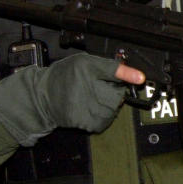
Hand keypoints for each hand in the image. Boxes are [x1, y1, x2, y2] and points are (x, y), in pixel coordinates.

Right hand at [0, 53, 146, 145]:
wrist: (42, 96)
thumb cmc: (64, 77)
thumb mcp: (85, 62)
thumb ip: (108, 66)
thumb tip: (134, 75)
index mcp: (88, 68)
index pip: (114, 70)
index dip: (129, 74)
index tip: (140, 78)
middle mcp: (88, 86)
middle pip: (118, 94)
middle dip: (114, 92)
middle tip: (101, 89)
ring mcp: (86, 106)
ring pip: (113, 109)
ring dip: (110, 106)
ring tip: (95, 99)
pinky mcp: (84, 121)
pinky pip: (104, 121)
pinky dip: (103, 117)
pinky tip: (92, 109)